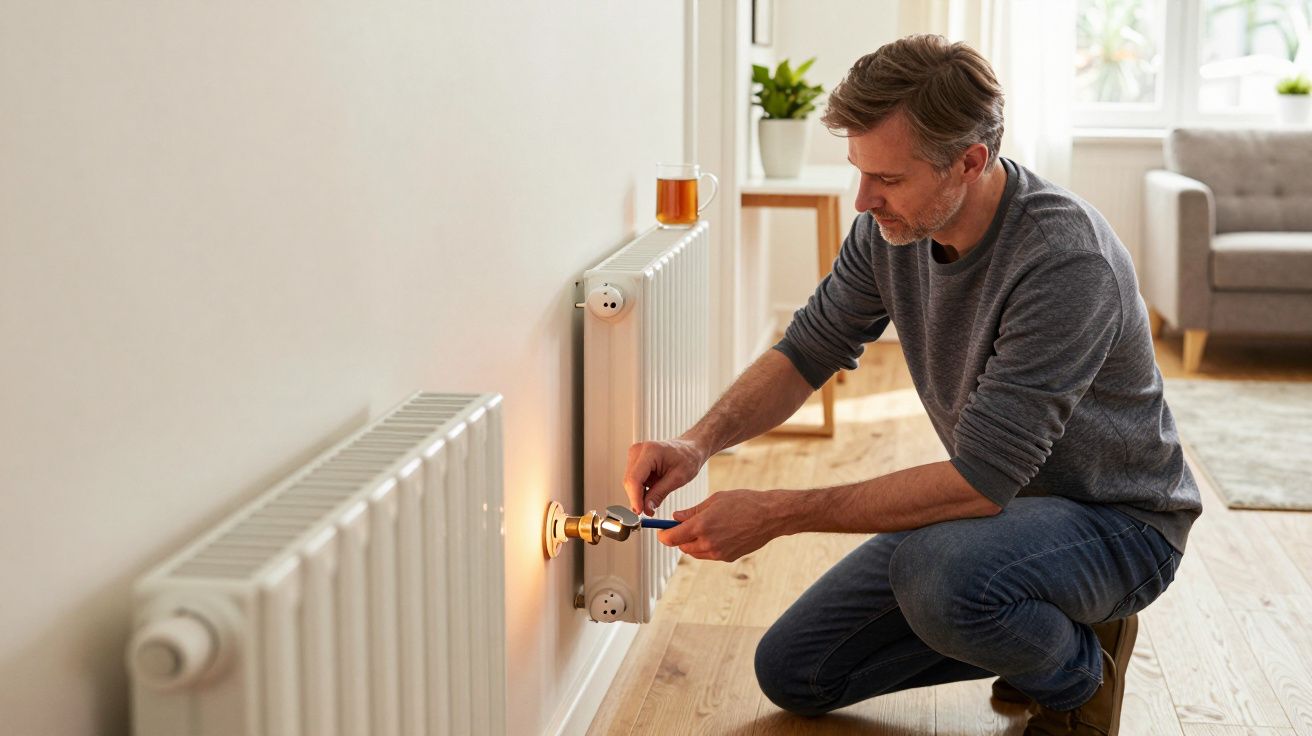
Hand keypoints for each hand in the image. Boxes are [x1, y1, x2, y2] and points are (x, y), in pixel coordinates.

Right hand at [623, 438, 706, 514]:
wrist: (690, 448)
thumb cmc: (688, 458)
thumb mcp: (678, 478)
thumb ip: (659, 494)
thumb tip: (646, 509)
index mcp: (650, 451)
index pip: (634, 479)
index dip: (635, 498)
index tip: (639, 512)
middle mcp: (638, 450)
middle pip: (630, 481)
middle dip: (637, 499)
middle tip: (649, 511)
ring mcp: (635, 455)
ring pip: (630, 482)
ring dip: (638, 495)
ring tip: (653, 500)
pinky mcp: (635, 461)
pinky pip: (633, 480)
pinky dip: (640, 490)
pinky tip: (651, 493)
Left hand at [657, 490, 782, 561]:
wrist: (769, 516)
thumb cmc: (744, 502)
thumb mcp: (714, 500)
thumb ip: (692, 511)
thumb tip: (676, 517)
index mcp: (702, 525)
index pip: (672, 538)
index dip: (663, 535)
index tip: (661, 531)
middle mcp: (708, 542)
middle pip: (682, 546)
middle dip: (678, 538)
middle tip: (681, 526)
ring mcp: (718, 553)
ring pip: (694, 552)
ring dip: (691, 543)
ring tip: (701, 528)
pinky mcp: (727, 557)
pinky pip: (708, 554)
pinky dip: (705, 546)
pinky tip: (716, 533)